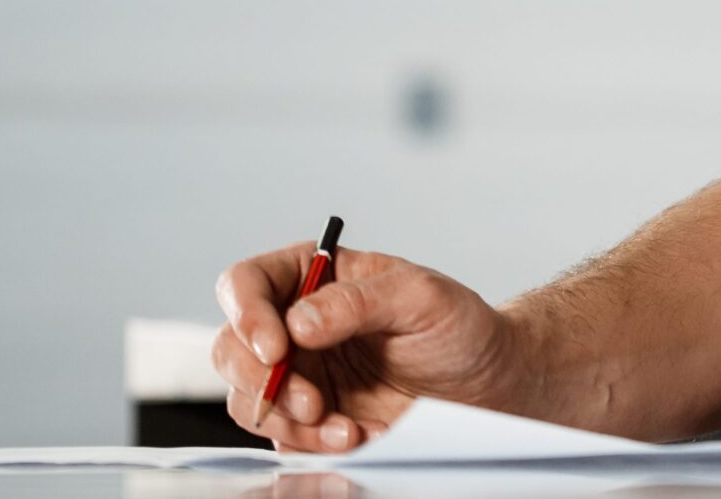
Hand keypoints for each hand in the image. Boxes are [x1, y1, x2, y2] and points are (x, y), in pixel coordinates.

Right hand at [211, 243, 520, 453]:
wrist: (488, 387)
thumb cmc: (460, 329)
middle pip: (231, 346)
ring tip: (344, 426)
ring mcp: (300, 374)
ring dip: (286, 419)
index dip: (247, 314)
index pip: (247, 284)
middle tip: (310, 401)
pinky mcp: (309, 419)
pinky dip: (310, 443)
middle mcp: (297, 325)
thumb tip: (299, 322)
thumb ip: (359, 301)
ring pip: (247, 398)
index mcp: (317, 277)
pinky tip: (356, 436)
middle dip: (261, 379)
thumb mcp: (422, 298)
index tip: (276, 347)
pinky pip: (281, 436)